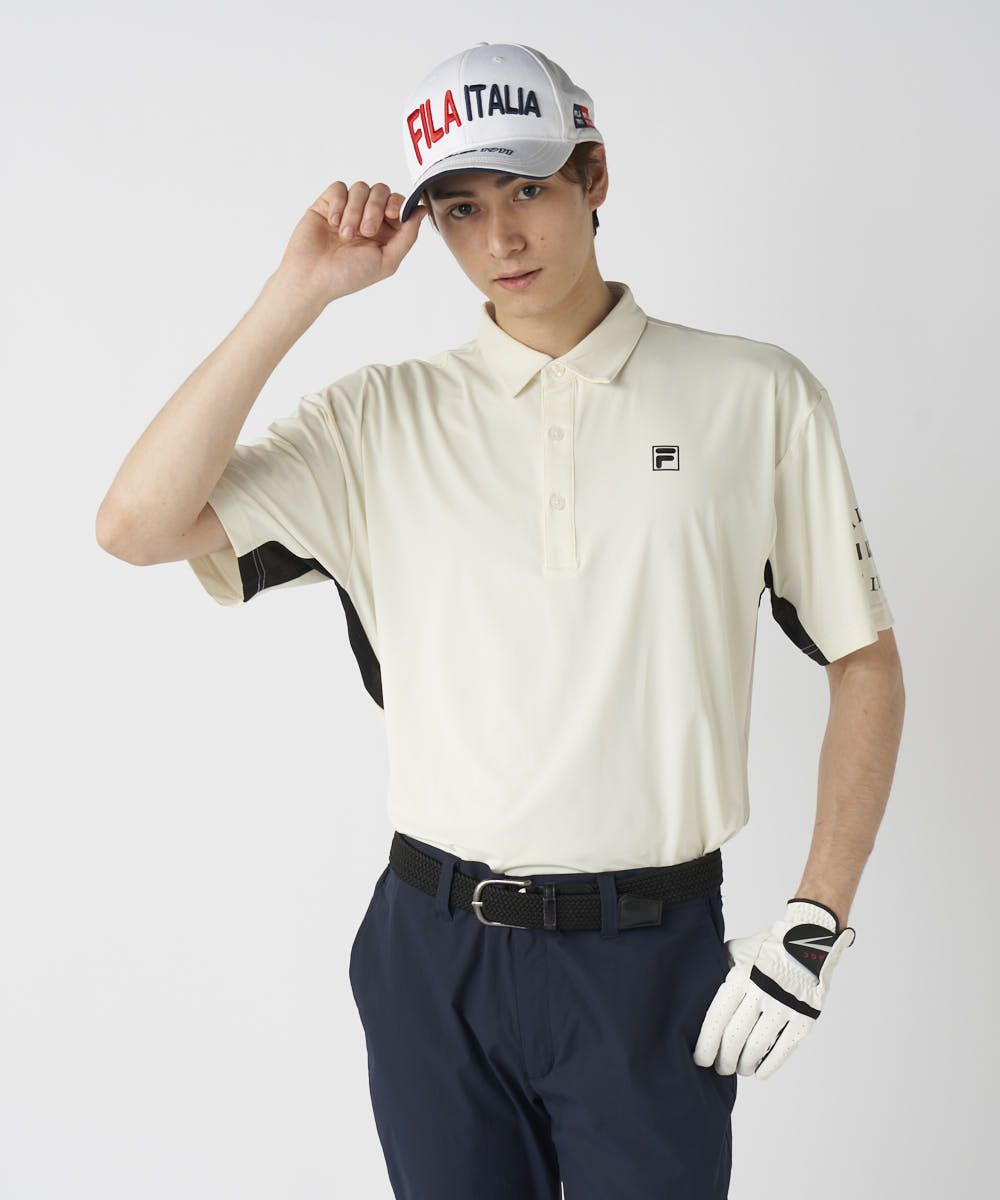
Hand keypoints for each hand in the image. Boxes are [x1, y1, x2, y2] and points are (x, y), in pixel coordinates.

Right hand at [272, 179, 428, 306]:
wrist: (312, 278)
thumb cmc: (348, 276)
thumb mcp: (386, 261)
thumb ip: (407, 236)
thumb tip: (421, 211)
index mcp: (384, 232)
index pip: (397, 204)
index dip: (398, 204)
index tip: (392, 214)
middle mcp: (367, 218)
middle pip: (381, 191)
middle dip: (376, 208)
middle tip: (366, 231)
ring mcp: (346, 209)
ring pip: (360, 188)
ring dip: (355, 211)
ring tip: (345, 236)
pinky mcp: (327, 204)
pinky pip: (339, 188)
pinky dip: (338, 204)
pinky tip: (332, 224)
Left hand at [693, 898, 855, 1079]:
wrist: (808, 940)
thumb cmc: (765, 948)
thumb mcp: (736, 952)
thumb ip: (719, 974)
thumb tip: (698, 1001)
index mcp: (740, 976)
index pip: (717, 1018)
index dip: (706, 1044)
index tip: (700, 1059)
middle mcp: (761, 991)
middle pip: (734, 1037)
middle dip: (723, 1059)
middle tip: (719, 1068)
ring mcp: (785, 1005)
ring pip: (757, 1047)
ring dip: (744, 1064)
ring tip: (739, 1068)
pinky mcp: (805, 1017)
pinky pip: (783, 1050)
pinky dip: (769, 1066)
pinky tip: (760, 1072)